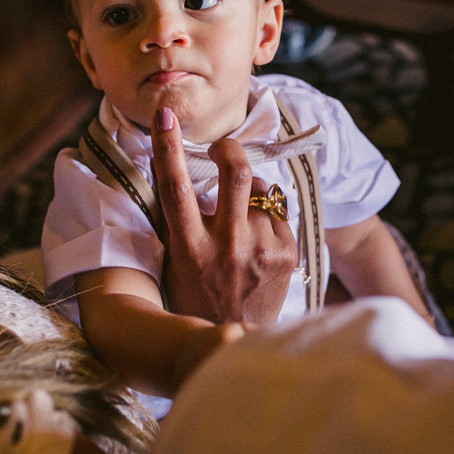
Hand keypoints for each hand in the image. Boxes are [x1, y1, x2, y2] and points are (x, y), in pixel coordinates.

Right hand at [151, 107, 295, 323]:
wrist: (236, 339)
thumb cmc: (197, 295)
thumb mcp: (176, 261)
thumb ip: (180, 220)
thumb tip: (180, 167)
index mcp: (189, 249)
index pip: (174, 188)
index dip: (167, 146)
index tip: (166, 114)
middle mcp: (226, 248)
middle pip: (235, 174)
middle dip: (230, 149)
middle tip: (223, 149)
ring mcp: (260, 251)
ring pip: (259, 193)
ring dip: (249, 195)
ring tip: (242, 220)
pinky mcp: (287, 255)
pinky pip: (277, 214)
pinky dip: (266, 218)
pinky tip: (258, 242)